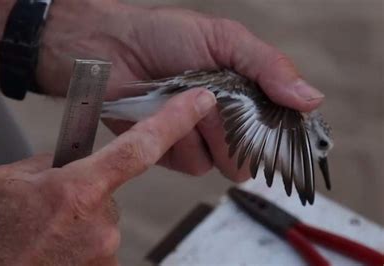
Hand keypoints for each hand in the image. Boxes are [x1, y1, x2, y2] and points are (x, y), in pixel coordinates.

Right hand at [0, 88, 215, 265]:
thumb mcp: (2, 182)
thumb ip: (47, 163)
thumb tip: (69, 160)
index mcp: (76, 192)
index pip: (139, 148)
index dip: (174, 121)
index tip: (200, 102)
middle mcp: (100, 226)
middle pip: (107, 191)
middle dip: (82, 190)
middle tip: (44, 206)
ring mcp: (103, 256)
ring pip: (99, 221)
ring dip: (75, 221)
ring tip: (37, 234)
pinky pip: (94, 247)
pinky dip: (74, 243)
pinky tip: (47, 249)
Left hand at [38, 0, 324, 180]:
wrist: (111, 49)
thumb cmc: (164, 36)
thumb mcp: (224, 40)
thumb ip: (268, 67)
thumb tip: (311, 99)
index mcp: (246, 94)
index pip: (281, 128)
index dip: (283, 132)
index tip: (277, 124)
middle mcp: (226, 122)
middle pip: (253, 156)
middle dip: (238, 134)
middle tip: (216, 102)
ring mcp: (198, 139)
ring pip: (221, 162)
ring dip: (204, 132)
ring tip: (181, 98)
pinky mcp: (171, 152)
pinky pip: (190, 163)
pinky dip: (179, 139)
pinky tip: (163, 113)